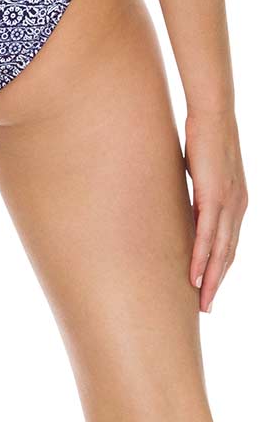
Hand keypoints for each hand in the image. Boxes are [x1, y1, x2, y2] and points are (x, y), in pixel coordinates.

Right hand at [185, 109, 247, 312]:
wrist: (213, 114)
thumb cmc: (204, 136)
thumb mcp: (202, 170)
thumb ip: (198, 190)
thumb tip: (183, 201)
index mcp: (237, 201)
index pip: (229, 243)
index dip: (220, 267)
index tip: (209, 286)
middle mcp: (238, 207)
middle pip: (228, 254)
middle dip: (218, 282)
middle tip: (206, 307)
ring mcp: (228, 204)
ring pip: (221, 251)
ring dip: (211, 279)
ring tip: (202, 300)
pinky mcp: (215, 198)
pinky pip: (208, 236)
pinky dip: (202, 259)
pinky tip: (195, 276)